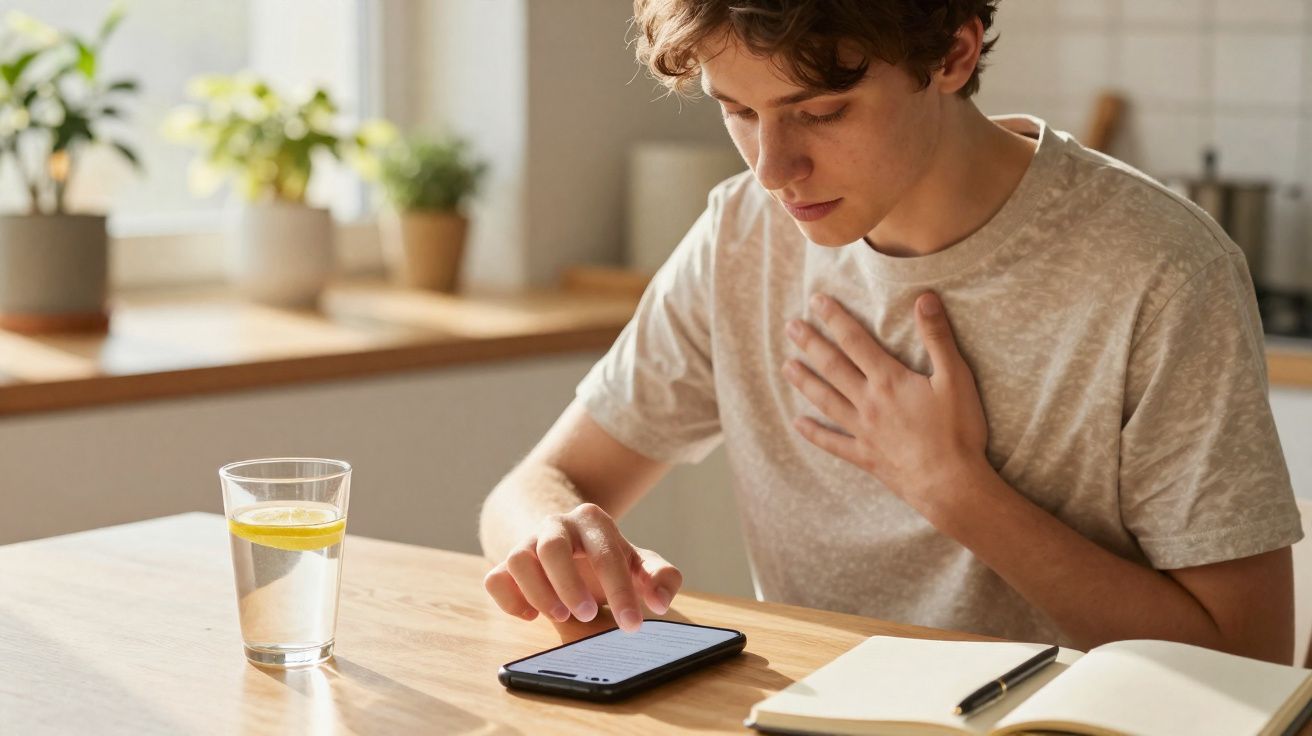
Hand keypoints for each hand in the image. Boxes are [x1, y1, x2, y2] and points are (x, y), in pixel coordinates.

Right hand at [482, 503, 681, 632]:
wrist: (565, 539)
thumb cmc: (606, 556)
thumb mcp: (639, 562)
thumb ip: (660, 577)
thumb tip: (662, 602)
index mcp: (592, 521)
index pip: (606, 554)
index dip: (620, 591)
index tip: (632, 625)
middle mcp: (555, 525)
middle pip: (552, 548)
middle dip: (569, 585)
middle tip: (588, 616)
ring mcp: (527, 542)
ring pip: (517, 559)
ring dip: (538, 592)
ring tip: (560, 616)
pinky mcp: (505, 564)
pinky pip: (495, 578)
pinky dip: (509, 600)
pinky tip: (530, 615)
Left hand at [782, 291, 989, 512]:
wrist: (951, 483)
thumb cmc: (958, 430)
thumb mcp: (955, 378)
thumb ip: (937, 337)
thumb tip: (925, 297)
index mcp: (889, 380)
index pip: (855, 341)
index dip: (835, 319)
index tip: (816, 301)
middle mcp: (869, 402)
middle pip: (833, 367)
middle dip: (811, 344)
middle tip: (790, 327)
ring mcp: (863, 430)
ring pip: (826, 400)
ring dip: (805, 382)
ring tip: (786, 366)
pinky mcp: (865, 456)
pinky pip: (833, 442)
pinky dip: (814, 433)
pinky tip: (797, 424)